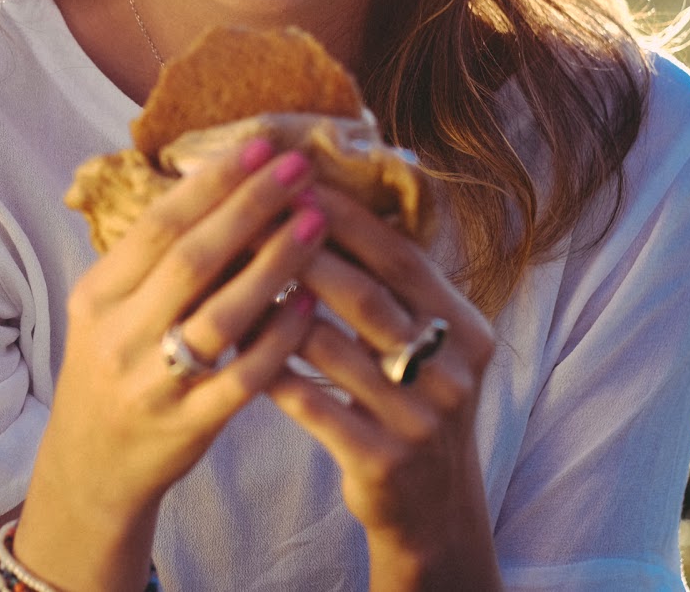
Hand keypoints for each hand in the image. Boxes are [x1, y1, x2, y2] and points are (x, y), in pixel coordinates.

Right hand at [15, 137, 324, 588]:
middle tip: (298, 168)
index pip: (157, 225)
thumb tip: (224, 183)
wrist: (91, 465)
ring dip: (274, 265)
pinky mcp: (187, 426)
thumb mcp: (113, 309)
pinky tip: (312, 303)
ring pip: (220, 317)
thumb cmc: (118, 367)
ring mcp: (152, 384)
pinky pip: (242, 378)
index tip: (260, 146)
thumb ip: (156, 259)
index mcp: (96, 296)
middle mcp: (117, 336)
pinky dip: (279, 338)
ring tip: (316, 222)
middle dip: (249, 207)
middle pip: (190, 260)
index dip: (212, 183)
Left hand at [269, 186, 501, 589]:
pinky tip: (232, 345)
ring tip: (224, 274)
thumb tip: (324, 201)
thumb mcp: (425, 345)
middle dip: (299, 250)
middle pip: (365, 295)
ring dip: (271, 307)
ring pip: (330, 346)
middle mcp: (451, 371)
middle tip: (246, 216)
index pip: (401, 257)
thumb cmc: (410, 405)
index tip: (293, 179)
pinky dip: (269, 368)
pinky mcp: (382, 461)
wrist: (432, 510)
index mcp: (465, 328)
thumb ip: (391, 286)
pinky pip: (312, 403)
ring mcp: (419, 420)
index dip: (346, 216)